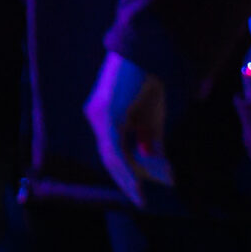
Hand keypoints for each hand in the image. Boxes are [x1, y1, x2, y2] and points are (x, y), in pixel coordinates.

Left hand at [84, 51, 173, 205]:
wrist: (150, 54)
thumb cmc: (149, 82)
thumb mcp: (152, 119)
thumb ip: (150, 142)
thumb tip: (153, 165)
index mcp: (103, 117)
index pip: (113, 153)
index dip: (131, 172)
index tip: (152, 185)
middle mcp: (96, 117)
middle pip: (111, 159)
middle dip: (131, 179)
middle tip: (144, 198)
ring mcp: (99, 116)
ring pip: (114, 158)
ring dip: (137, 174)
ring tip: (155, 186)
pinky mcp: (108, 115)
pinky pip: (116, 150)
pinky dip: (128, 169)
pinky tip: (138, 183)